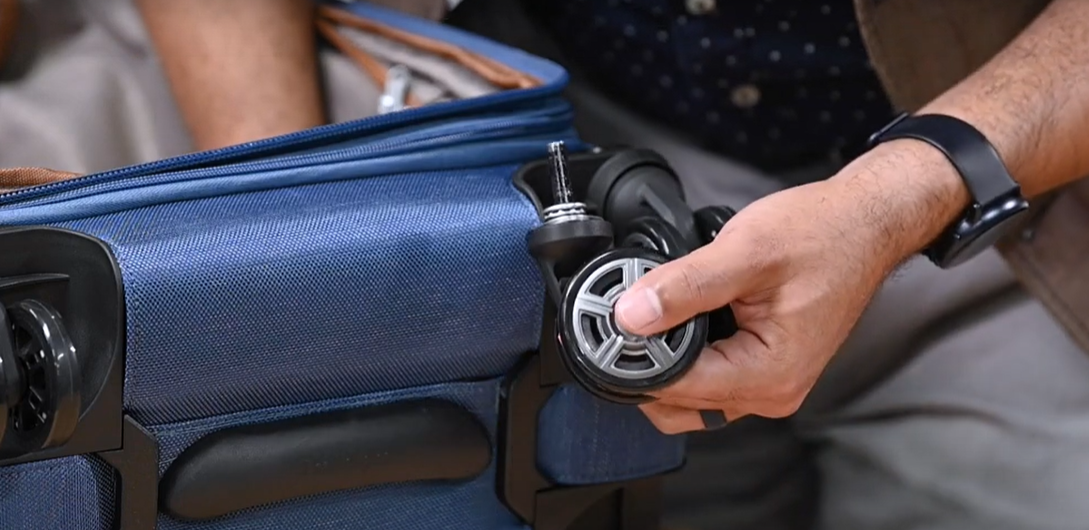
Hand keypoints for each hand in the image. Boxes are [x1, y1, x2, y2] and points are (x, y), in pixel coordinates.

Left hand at [613, 141, 968, 432]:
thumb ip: (685, 286)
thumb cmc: (825, 235)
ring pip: (688, 394)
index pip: (677, 386)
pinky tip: (680, 318)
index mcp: (769, 375)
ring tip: (655, 310)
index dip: (637, 355)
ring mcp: (769, 383)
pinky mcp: (764, 367)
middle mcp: (771, 391)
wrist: (865, 224)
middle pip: (676, 402)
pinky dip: (685, 353)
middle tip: (627, 313)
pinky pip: (709, 376)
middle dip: (644, 363)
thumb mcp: (746, 252)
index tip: (612, 323)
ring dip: (663, 360)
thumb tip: (631, 315)